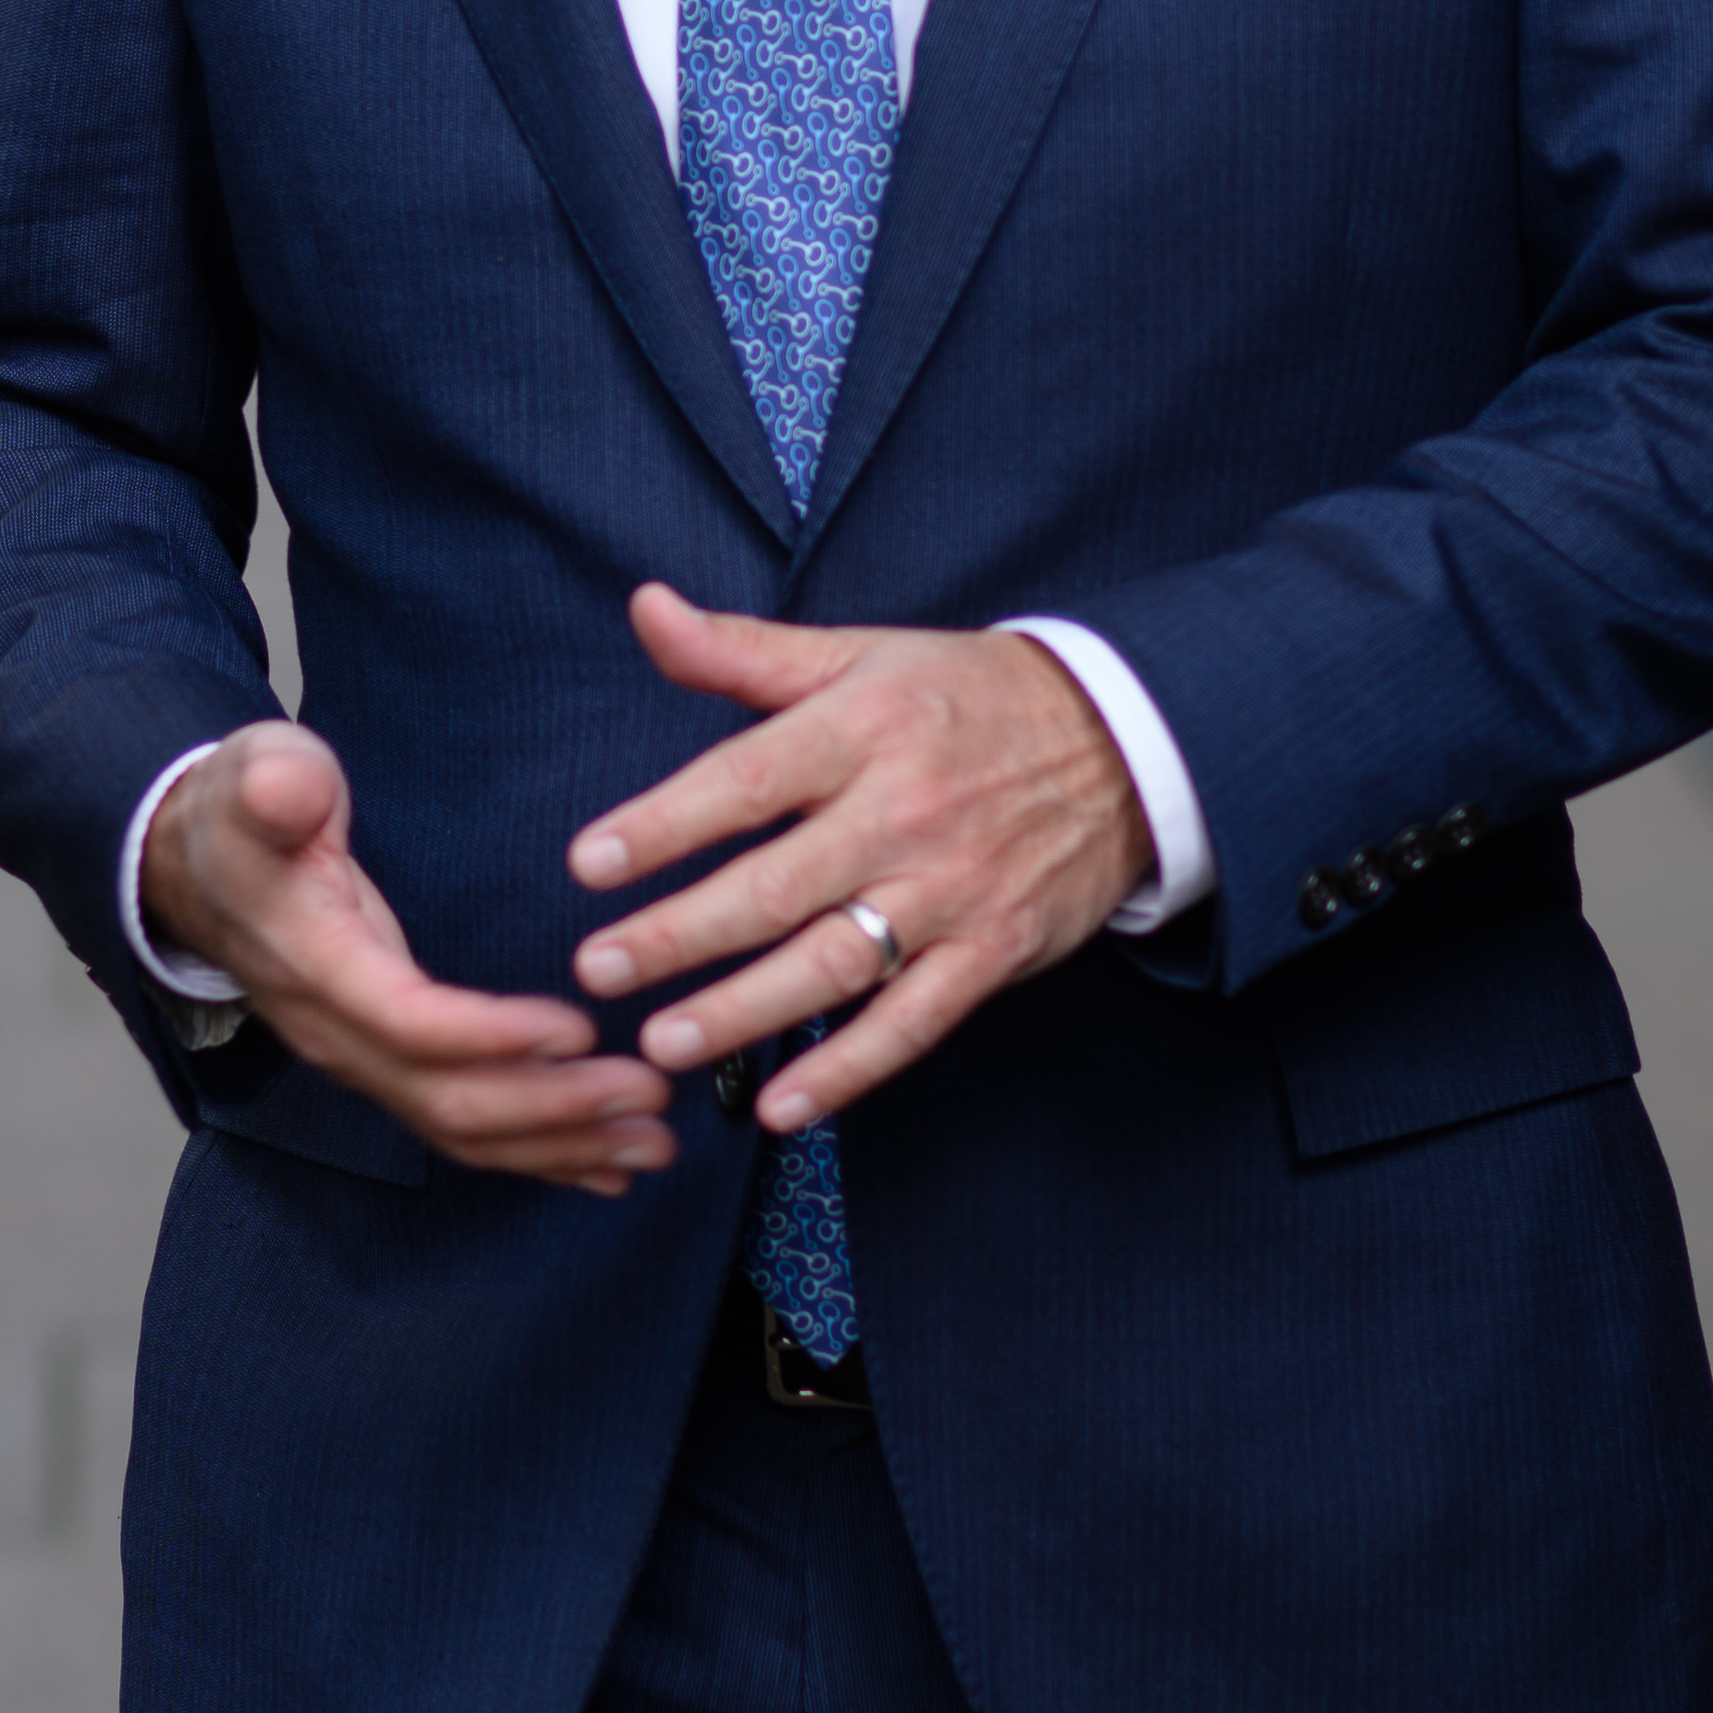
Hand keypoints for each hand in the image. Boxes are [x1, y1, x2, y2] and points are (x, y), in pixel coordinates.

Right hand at [140, 719, 676, 1190]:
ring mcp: (358, 1059)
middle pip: (447, 1100)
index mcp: (314, 962)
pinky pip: (460, 1131)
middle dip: (554, 1108)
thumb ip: (276, 781)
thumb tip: (292, 785)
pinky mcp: (383, 1067)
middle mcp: (334, 1032)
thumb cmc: (245, 813)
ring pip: (461, 1131)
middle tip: (648, 1090)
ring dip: (561, 1144)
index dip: (493, 1036)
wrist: (199, 868)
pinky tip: (605, 1167)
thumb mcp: (254, 772)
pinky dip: (538, 1156)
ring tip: (653, 1143)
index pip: (408, 1021)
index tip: (579, 1027)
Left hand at [564, 584, 1149, 1134]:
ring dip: (744, 1012)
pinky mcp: (994, 951)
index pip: (745, 782)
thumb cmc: (961, 696)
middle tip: (596, 968)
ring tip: (662, 1042)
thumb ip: (742, 649)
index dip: (664, 825)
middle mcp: (904, 814)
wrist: (1123, 743)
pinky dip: (848, 1068)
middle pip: (776, 887)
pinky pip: (912, 1022)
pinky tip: (783, 1105)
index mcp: (863, 729)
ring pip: (834, 964)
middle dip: (679, 934)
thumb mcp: (859, 654)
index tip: (589, 863)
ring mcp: (952, 891)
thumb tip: (645, 607)